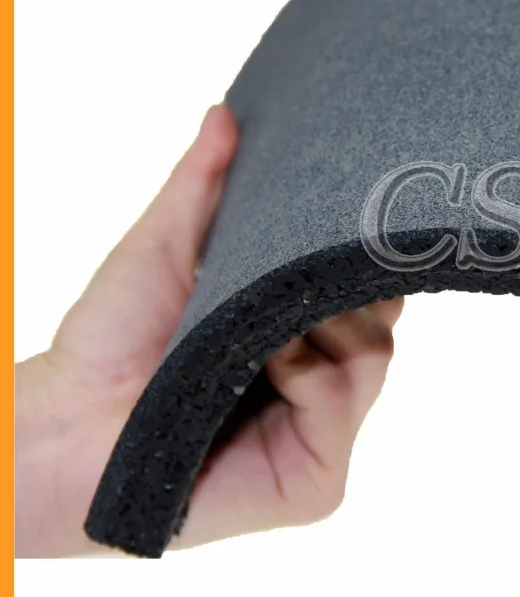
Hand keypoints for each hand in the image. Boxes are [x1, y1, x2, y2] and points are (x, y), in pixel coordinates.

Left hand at [15, 105, 402, 556]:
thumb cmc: (107, 342)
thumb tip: (224, 113)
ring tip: (263, 324)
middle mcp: (320, 389)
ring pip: (373, 357)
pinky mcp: (316, 483)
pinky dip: (310, 373)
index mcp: (298, 342)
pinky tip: (268, 361)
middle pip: (381, 323)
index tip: (361, 217)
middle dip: (346, 287)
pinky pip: (342, 404)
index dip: (365, 259)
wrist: (62, 429)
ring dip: (320, 328)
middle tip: (304, 267)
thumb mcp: (165, 247)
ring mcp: (321, 437)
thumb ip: (202, 184)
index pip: (366, 295)